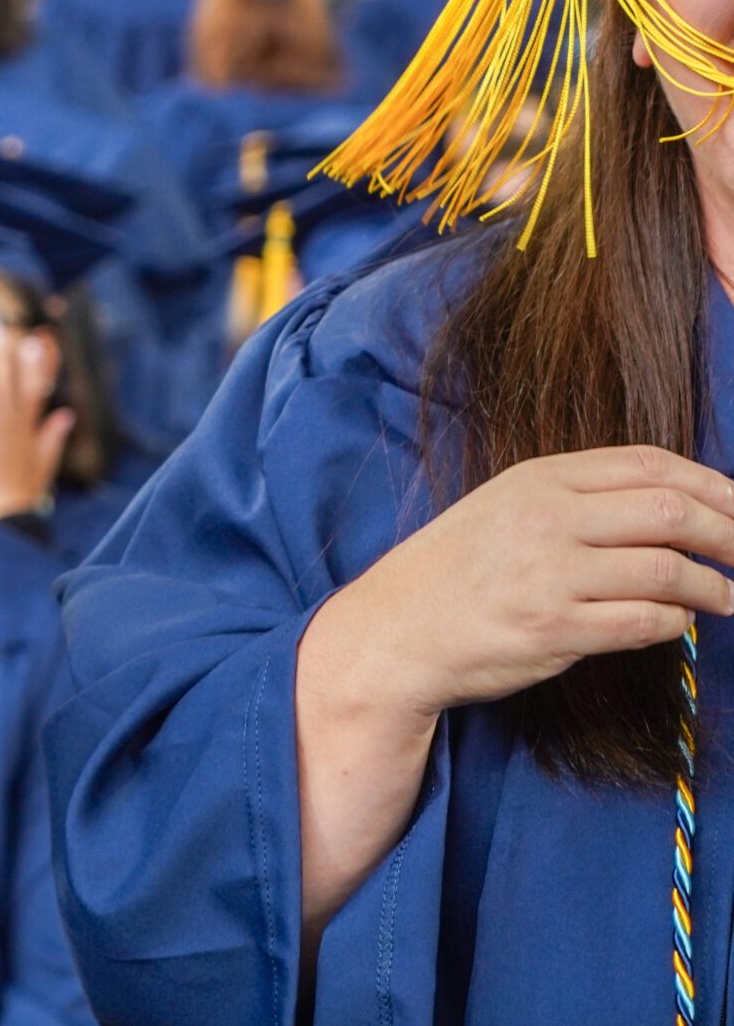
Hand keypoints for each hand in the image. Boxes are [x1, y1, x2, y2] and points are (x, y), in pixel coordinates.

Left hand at [0, 325, 71, 521]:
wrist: (2, 516)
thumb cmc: (22, 490)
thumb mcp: (44, 463)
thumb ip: (53, 436)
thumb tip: (67, 414)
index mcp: (28, 431)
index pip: (34, 392)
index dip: (34, 367)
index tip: (33, 342)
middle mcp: (9, 429)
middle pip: (6, 387)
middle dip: (0, 359)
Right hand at [316, 445, 733, 721]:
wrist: (395, 630)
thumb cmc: (456, 571)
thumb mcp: (506, 509)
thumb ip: (578, 501)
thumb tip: (672, 508)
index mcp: (539, 479)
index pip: (649, 465)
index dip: (713, 485)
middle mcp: (546, 518)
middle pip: (670, 511)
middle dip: (730, 533)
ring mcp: (549, 575)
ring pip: (668, 569)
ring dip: (714, 586)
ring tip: (727, 598)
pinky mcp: (554, 630)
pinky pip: (645, 622)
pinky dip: (675, 621)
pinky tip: (677, 622)